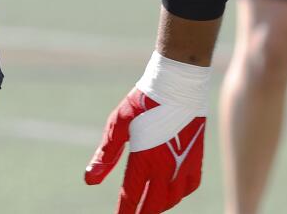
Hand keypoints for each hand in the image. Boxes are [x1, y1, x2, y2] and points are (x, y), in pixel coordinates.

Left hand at [85, 52, 210, 212]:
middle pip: (154, 204)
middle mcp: (167, 167)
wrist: (178, 85)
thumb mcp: (118, 124)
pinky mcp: (197, 159)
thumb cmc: (142, 101)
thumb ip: (106, 154)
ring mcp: (185, 164)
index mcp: (145, 158)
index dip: (124, 211)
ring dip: (159, 206)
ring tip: (147, 207)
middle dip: (142, 212)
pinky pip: (189, 187)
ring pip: (173, 198)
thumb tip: (90, 180)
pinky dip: (178, 195)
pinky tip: (170, 193)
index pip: (132, 196)